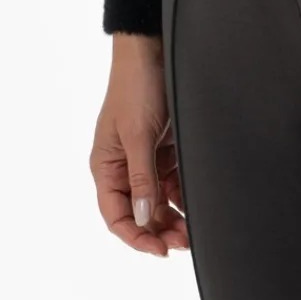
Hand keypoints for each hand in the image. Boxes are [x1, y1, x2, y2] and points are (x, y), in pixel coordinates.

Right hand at [90, 33, 189, 256]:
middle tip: (183, 242)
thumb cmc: (136, 87)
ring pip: (157, 201)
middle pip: (139, 212)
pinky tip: (194, 205)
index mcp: (106, 166)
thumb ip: (141, 177)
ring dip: (172, 217)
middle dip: (159, 230)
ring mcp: (144, 158)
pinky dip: (181, 196)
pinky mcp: (163, 148)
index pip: (116, 215)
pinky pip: (171, 182)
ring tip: (191, 230)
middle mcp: (123, 166)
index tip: (159, 250)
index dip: (135, 236)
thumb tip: (142, 218)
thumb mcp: (138, 134)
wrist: (153, 50)